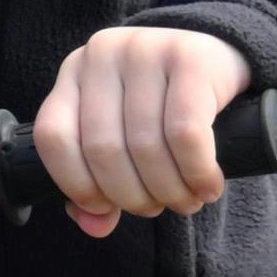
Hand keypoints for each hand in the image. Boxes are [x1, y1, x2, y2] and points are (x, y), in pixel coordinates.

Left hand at [29, 24, 250, 235]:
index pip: (53, 137)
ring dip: (169, 190)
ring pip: (145, 144)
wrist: (224, 58)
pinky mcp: (191, 59)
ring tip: (186, 202)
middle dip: (131, 195)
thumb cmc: (164, 104)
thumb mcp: (124, 133)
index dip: (77, 184)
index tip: (106, 208)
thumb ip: (100, 179)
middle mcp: (103, 55)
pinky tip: (208, 186)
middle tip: (156, 208)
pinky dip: (197, 171)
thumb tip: (93, 226)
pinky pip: (186, 132)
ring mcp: (146, 50)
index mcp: (73, 73)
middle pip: (102, 148)